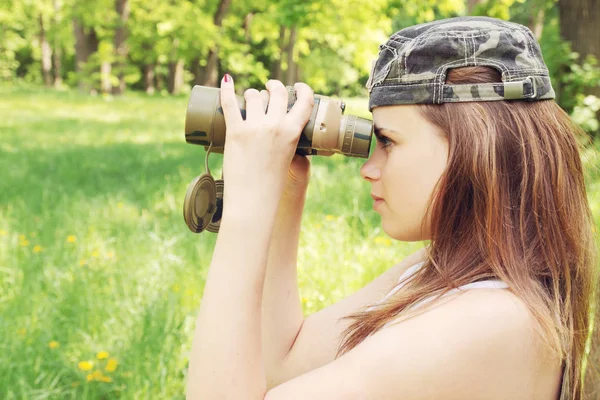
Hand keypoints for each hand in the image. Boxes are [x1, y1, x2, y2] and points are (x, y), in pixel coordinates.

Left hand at [219, 75, 314, 213]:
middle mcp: (275, 125)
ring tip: (249, 97)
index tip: (297, 86)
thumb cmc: (272, 185)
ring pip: (254, 95)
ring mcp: (254, 127)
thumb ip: (287, 145)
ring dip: (252, 93)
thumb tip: (283, 136)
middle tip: (269, 88)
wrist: (253, 201)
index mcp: (293, 132)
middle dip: (273, 87)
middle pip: (277, 92)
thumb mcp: (288, 159)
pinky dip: (226, 89)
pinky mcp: (235, 132)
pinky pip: (229, 103)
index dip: (303, 89)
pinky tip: (226, 80)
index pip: (304, 101)